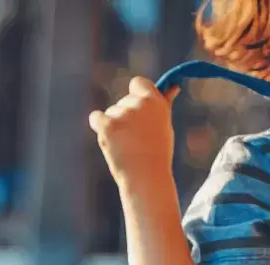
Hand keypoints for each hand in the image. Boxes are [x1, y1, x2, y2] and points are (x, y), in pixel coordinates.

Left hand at [88, 77, 180, 192]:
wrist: (146, 178)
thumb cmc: (158, 153)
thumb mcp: (164, 125)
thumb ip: (164, 104)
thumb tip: (174, 86)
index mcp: (156, 102)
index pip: (138, 83)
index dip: (137, 94)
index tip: (138, 108)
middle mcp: (140, 104)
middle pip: (124, 101)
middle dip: (126, 116)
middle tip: (136, 138)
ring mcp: (123, 113)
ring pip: (111, 112)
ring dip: (115, 126)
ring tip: (127, 145)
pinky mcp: (107, 124)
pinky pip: (96, 117)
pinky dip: (99, 127)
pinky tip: (111, 141)